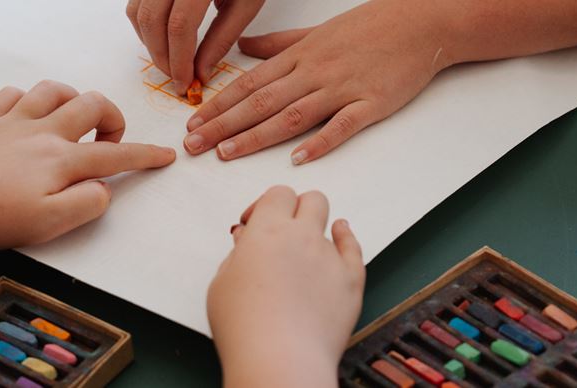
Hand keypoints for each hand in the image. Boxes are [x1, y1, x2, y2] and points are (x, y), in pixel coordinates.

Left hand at [0, 80, 175, 251]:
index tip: (164, 156)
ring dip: (72, 99)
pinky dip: (27, 100)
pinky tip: (28, 116)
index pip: (115, 155)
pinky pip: (11, 95)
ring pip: (53, 90)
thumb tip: (102, 189)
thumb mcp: (48, 225)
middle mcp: (41, 133)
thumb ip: (86, 204)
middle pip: (91, 105)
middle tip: (110, 141)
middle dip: (112, 118)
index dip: (145, 156)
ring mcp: (11, 124)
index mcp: (61, 160)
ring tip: (74, 122)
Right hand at [126, 0, 265, 94]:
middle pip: (152, 21)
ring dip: (150, 44)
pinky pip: (136, 3)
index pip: (180, 26)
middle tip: (176, 78)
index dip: (180, 60)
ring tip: (171, 62)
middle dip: (162, 57)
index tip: (185, 83)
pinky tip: (163, 40)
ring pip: (138, 13)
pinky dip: (145, 27)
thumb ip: (222, 39)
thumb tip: (200, 72)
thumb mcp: (246, 4)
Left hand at [183, 0, 453, 163]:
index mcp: (300, 56)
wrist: (419, 23)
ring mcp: (342, 88)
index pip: (250, 84)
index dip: (218, 105)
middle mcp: (314, 72)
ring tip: (226, 154)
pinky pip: (342, 125)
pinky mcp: (371, 104)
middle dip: (222, 125)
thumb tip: (244, 47)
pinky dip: (320, 141)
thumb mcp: (317, 31)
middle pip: (260, 103)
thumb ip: (278, 44)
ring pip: (291, 115)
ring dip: (256, 136)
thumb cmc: (371, 26)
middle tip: (192, 145)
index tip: (192, 122)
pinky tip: (298, 158)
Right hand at [207, 186, 363, 385]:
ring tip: (307, 245)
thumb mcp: (221, 285)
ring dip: (318, 230)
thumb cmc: (244, 328)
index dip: (266, 206)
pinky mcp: (351, 280)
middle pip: (311, 200)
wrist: (280, 360)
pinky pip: (354, 248)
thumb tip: (246, 243)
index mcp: (268, 231)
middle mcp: (303, 236)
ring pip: (332, 224)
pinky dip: (347, 238)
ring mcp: (330, 257)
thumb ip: (237, 256)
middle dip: (296, 209)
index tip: (255, 225)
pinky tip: (341, 233)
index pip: (277, 194)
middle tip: (283, 230)